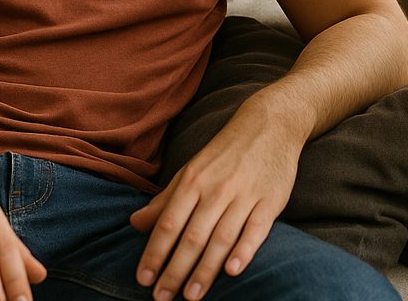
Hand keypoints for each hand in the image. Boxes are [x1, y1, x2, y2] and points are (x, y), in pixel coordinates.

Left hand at [130, 99, 301, 300]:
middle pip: (193, 236)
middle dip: (175, 271)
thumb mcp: (193, 169)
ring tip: (191, 296)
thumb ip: (166, 199)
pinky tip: (233, 270)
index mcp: (195, 179)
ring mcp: (246, 194)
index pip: (169, 222)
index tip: (143, 280)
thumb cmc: (227, 151)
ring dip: (205, 270)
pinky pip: (256, 229)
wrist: (272, 123)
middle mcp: (218, 188)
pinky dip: (245, 250)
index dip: (155, 253)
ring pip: (222, 237)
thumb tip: (134, 223)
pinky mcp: (271, 200)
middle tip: (162, 299)